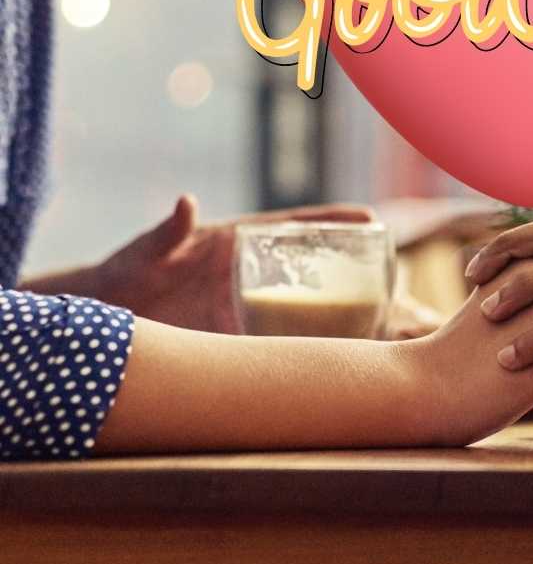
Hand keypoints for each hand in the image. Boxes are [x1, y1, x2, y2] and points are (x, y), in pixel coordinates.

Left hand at [94, 196, 376, 333]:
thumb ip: (169, 230)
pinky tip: (336, 359)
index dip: (334, 220)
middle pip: (315, 265)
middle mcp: (254, 271)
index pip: (296, 226)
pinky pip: (285, 339)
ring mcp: (251, 303)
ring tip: (380, 321)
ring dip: (341, 311)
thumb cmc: (127, 272)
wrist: (107, 315)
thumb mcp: (148, 250)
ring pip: (307, 305)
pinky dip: (310, 346)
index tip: (371, 219)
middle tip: (393, 277)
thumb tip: (185, 204)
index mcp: (239, 241)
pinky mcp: (240, 334)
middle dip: (354, 267)